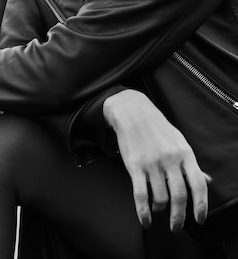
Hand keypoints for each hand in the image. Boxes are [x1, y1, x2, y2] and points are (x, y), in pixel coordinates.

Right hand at [103, 89, 209, 232]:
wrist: (132, 111)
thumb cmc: (157, 127)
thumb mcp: (179, 141)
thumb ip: (190, 163)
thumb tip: (206, 181)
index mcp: (184, 153)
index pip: (198, 184)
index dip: (201, 205)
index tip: (199, 219)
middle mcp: (170, 159)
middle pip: (179, 196)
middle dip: (179, 217)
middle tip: (177, 227)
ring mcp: (151, 163)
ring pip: (160, 197)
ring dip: (161, 209)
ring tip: (159, 210)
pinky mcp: (134, 166)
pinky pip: (140, 195)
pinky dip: (143, 212)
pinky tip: (145, 219)